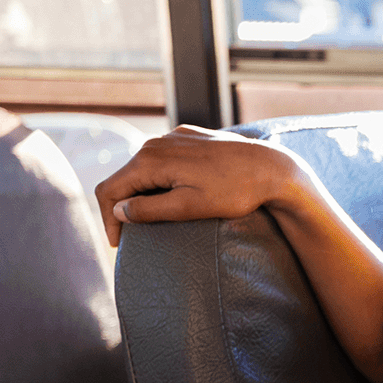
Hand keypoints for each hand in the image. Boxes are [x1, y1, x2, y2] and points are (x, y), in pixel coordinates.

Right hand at [93, 125, 300, 247]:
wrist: (273, 168)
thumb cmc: (235, 191)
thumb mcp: (189, 207)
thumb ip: (149, 209)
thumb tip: (118, 210)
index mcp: (151, 160)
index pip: (109, 190)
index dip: (109, 220)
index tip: (120, 244)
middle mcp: (157, 143)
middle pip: (124, 178)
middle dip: (125, 207)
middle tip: (137, 237)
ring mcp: (174, 137)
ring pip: (144, 169)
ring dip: (144, 193)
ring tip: (158, 218)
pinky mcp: (190, 137)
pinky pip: (164, 159)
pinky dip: (161, 179)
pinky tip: (178, 195)